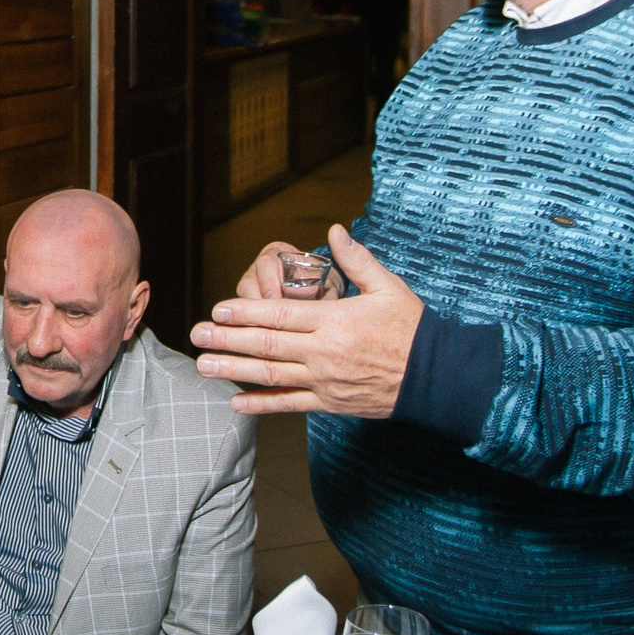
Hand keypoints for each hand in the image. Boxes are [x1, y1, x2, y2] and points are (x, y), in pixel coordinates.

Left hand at [189, 226, 424, 417]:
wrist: (436, 376)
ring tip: (204, 365)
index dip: (246, 311)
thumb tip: (336, 230)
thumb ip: (357, 259)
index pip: (280, 313)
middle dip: (227, 339)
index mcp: (335, 320)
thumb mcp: (388, 287)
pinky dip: (262, 404)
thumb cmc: (412, 329)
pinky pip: (290, 404)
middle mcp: (324, 351)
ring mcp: (325, 380)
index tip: (219, 308)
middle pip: (266, 344)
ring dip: (234, 369)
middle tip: (197, 335)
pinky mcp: (331, 403)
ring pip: (271, 375)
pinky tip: (237, 402)